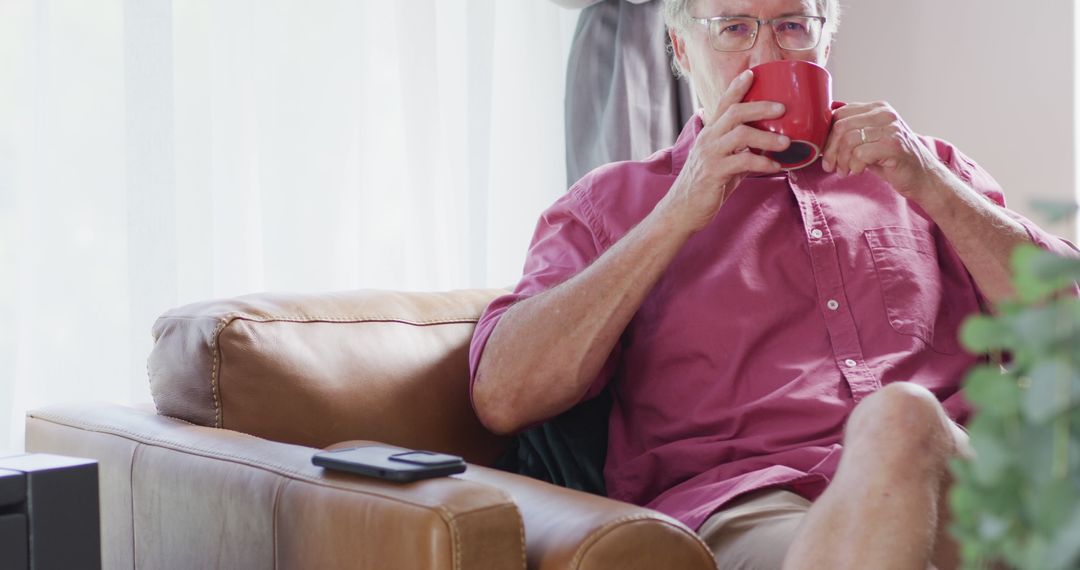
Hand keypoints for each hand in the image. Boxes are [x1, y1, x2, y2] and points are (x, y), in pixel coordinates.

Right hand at [658, 69, 789, 233]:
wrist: (682, 210)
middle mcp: (708, 140)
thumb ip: (739, 151)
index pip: (723, 103)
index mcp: (710, 134)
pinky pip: (743, 161)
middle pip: (735, 113)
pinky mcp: (714, 172)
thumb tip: (764, 146)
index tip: (752, 73)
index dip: (737, 87)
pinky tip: (775, 167)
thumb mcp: (722, 162)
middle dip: (760, 107)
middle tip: (783, 108)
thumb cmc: (704, 186)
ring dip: (766, 136)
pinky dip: (762, 162)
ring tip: (786, 142)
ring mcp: (710, 155)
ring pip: (740, 134)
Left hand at [820, 102, 947, 199]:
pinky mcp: (893, 146)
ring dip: (841, 160)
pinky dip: (854, 166)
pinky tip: (858, 172)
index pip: (840, 113)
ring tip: (845, 171)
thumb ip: (851, 133)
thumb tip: (820, 136)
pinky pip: (860, 154)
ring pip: (848, 139)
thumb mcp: (869, 141)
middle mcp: (885, 114)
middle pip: (841, 125)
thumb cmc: (893, 161)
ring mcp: (891, 129)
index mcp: (877, 108)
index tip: (825, 152)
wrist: (923, 177)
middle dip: (830, 149)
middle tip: (831, 166)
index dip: (827, 135)